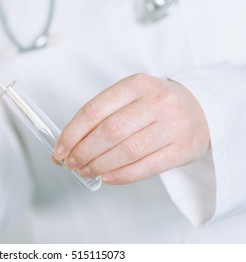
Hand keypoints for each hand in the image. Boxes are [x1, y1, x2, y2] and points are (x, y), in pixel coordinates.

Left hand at [54, 74, 209, 183]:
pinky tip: (106, 177)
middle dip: (83, 152)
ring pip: (127, 151)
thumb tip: (66, 145)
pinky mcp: (183, 149)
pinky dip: (121, 176)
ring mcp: (173, 126)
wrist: (200, 110)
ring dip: (99, 165)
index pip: (94, 110)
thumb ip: (100, 117)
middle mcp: (157, 102)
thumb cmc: (156, 105)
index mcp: (136, 84)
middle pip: (109, 132)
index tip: (60, 149)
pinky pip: (146, 168)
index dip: (72, 133)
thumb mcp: (130, 97)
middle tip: (71, 163)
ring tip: (85, 171)